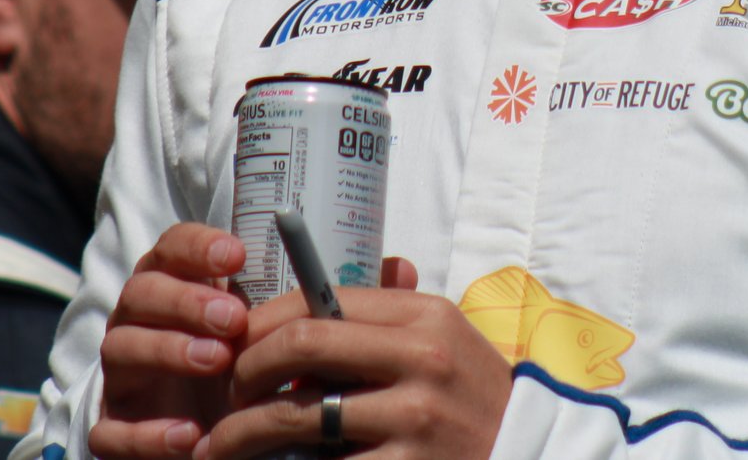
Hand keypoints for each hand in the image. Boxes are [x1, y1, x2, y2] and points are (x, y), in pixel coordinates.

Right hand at [90, 222, 432, 459]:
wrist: (229, 448)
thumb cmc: (264, 377)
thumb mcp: (298, 339)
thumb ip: (337, 302)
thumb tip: (402, 266)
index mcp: (186, 289)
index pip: (175, 248)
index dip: (199, 245)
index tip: (237, 252)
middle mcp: (148, 324)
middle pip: (143, 290)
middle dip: (186, 298)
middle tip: (232, 316)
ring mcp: (127, 376)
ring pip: (120, 346)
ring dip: (167, 350)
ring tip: (218, 362)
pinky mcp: (115, 428)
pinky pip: (110, 427)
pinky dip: (146, 431)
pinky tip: (189, 434)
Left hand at [209, 279, 509, 459]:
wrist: (526, 454)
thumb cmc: (471, 399)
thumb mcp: (442, 343)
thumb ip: (384, 321)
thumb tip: (304, 306)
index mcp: (426, 316)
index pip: (320, 302)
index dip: (263, 323)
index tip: (238, 346)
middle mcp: (423, 358)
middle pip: (301, 344)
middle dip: (246, 370)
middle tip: (228, 394)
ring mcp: (416, 417)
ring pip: (300, 414)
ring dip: (244, 432)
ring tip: (222, 444)